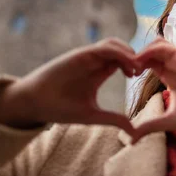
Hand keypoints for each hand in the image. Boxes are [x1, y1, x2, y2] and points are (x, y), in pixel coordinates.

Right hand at [0, 38, 140, 135]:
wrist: (34, 103)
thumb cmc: (59, 109)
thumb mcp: (92, 115)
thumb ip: (113, 118)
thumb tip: (133, 131)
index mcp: (98, 72)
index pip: (122, 61)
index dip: (134, 65)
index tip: (140, 78)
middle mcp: (94, 62)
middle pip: (121, 49)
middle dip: (135, 57)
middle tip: (141, 72)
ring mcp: (87, 57)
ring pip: (114, 44)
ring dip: (128, 52)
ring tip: (135, 69)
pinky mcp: (80, 55)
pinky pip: (104, 48)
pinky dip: (119, 52)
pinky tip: (126, 66)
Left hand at [131, 38, 175, 142]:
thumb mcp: (169, 120)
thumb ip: (149, 126)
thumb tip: (130, 139)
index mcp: (170, 77)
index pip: (147, 64)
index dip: (134, 68)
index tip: (125, 79)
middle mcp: (173, 65)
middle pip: (148, 52)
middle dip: (134, 59)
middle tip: (124, 72)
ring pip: (153, 45)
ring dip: (140, 54)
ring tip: (132, 70)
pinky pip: (160, 46)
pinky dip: (147, 52)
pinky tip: (140, 66)